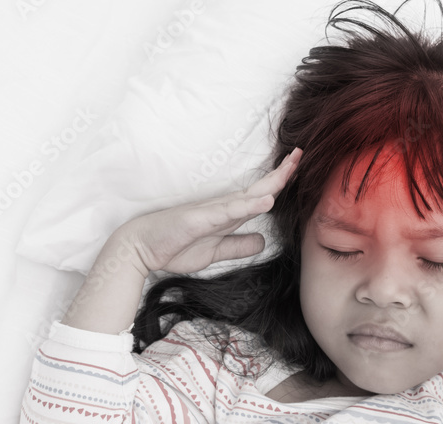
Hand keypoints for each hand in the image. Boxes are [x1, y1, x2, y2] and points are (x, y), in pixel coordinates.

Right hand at [117, 147, 300, 275]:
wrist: (140, 249)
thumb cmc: (173, 246)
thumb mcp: (215, 251)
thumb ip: (238, 246)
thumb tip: (262, 242)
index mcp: (227, 215)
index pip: (259, 196)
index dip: (280, 183)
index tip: (298, 169)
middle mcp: (222, 208)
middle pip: (258, 187)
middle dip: (282, 172)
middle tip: (302, 153)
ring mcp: (211, 211)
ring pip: (247, 195)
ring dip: (270, 182)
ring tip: (291, 168)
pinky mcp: (199, 220)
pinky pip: (228, 212)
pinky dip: (248, 206)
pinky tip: (266, 201)